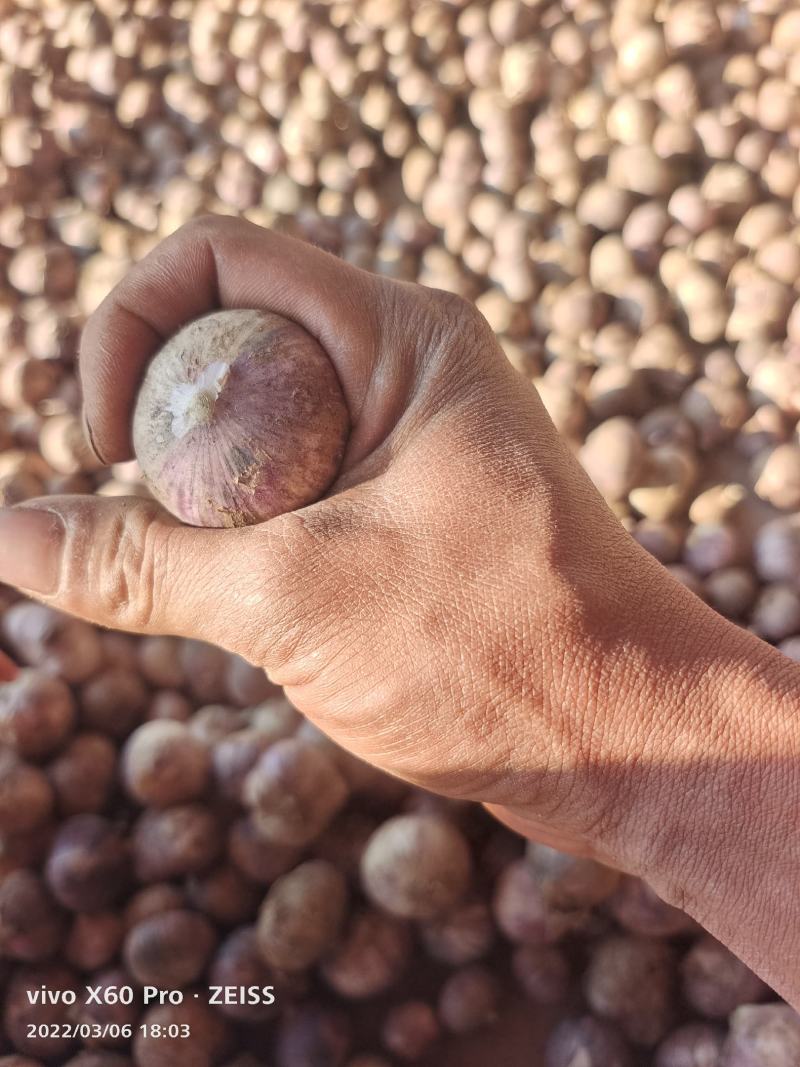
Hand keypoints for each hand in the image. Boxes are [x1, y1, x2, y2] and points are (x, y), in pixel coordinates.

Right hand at [0, 216, 656, 849]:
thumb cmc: (498, 656)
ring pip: (253, 426)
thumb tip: (13, 533)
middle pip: (227, 341)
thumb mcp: (297, 601)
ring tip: (232, 585)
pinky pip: (289, 486)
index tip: (108, 445)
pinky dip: (244, 533)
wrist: (630, 737)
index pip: (216, 261)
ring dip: (203, 496)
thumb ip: (143, 563)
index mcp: (398, 337)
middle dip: (163, 427)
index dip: (127, 327)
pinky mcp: (403, 504)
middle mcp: (403, 368)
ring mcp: (406, 438)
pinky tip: (265, 605)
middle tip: (157, 529)